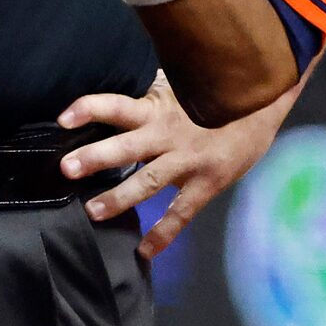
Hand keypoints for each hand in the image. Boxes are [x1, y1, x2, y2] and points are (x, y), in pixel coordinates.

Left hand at [59, 74, 298, 259]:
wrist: (262, 105)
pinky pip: (181, 213)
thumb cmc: (213, 92)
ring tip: (93, 211)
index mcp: (158, 109)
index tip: (62, 118)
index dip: (90, 108)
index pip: (118, 106)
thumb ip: (149, 88)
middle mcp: (168, 135)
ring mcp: (188, 161)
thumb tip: (115, 73)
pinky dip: (163, 234)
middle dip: (96, 157)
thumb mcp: (179, 82)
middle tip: (67, 168)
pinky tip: (144, 251)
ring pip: (149, 181)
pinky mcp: (206, 183)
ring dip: (120, 197)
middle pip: (127, 146)